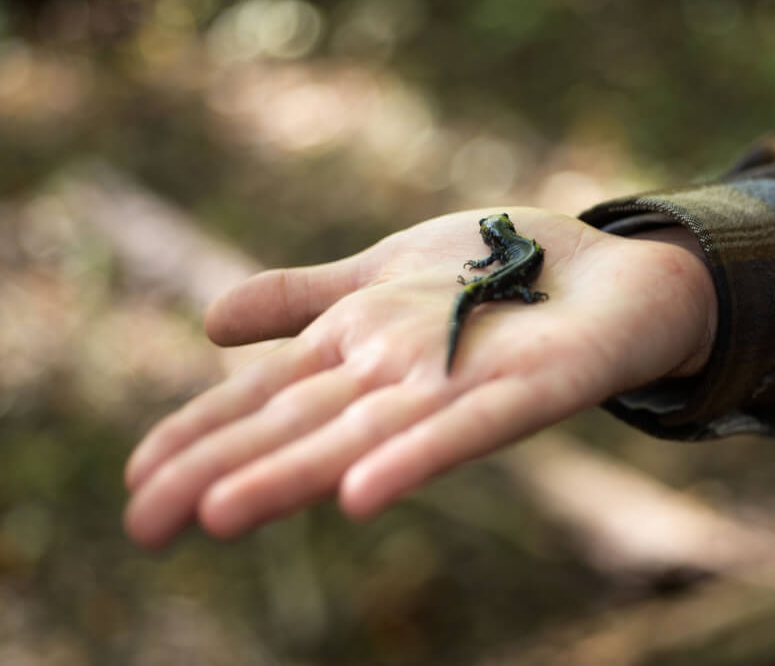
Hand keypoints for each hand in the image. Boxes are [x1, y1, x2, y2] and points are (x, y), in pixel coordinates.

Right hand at [123, 207, 715, 547]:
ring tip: (221, 513)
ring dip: (298, 473)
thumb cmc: (495, 278)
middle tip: (144, 526)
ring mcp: (462, 386)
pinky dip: (417, 456)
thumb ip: (305, 300)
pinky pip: (471, 425)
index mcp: (360, 352)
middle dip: (220, 471)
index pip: (264, 398)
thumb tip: (208, 326)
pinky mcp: (533, 386)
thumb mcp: (385, 275)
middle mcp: (400, 379)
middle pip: (301, 425)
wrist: (615, 273)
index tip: (134, 483)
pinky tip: (365, 490)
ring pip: (368, 434)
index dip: (200, 436)